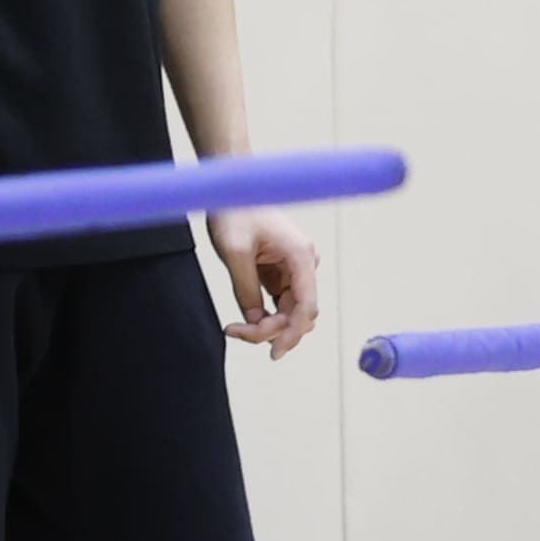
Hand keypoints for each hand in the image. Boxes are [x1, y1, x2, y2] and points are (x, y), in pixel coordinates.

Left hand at [206, 205, 320, 357]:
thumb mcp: (234, 252)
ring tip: (236, 327)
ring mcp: (294, 269)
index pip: (307, 306)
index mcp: (300, 257)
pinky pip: (279, 303)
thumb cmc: (236, 211)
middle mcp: (303, 265)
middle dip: (273, 330)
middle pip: (299, 313)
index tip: (273, 352)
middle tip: (236, 331)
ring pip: (290, 311)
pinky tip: (243, 320)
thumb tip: (253, 320)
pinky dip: (264, 316)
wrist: (232, 189)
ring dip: (268, 326)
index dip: (292, 333)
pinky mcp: (281, 272)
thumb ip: (245, 289)